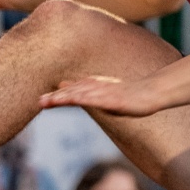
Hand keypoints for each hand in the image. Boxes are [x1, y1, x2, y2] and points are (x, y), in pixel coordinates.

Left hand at [40, 75, 162, 116]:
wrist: (151, 93)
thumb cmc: (132, 96)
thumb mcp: (109, 98)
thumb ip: (93, 98)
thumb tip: (78, 99)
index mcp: (95, 87)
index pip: (72, 91)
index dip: (57, 95)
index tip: (42, 100)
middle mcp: (96, 87)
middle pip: (71, 91)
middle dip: (54, 97)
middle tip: (38, 101)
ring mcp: (103, 92)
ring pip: (77, 94)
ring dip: (61, 98)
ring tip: (46, 102)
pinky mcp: (111, 98)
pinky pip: (92, 98)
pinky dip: (79, 98)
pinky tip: (70, 100)